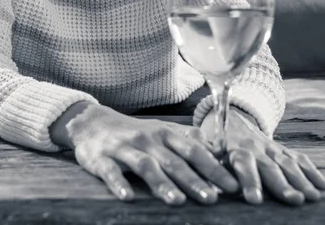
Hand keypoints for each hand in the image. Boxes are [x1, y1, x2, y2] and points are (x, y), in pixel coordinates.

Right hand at [57, 103, 239, 204]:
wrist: (92, 123)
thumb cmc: (136, 133)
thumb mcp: (163, 131)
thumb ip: (189, 140)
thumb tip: (221, 152)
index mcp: (165, 134)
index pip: (194, 151)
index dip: (213, 168)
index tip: (232, 185)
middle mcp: (148, 139)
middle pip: (173, 161)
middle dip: (193, 180)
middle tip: (212, 199)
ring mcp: (125, 149)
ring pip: (146, 166)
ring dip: (162, 184)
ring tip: (177, 201)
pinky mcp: (101, 159)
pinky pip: (110, 172)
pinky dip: (119, 184)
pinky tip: (128, 197)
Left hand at [202, 108, 324, 205]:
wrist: (231, 119)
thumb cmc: (216, 142)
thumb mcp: (208, 149)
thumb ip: (212, 163)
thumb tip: (208, 183)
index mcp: (234, 149)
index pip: (242, 164)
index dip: (249, 180)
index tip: (255, 199)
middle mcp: (255, 148)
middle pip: (270, 166)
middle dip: (282, 184)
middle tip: (294, 200)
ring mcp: (271, 148)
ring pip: (288, 163)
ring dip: (301, 180)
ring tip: (313, 197)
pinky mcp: (282, 150)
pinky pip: (299, 159)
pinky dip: (312, 171)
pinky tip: (323, 186)